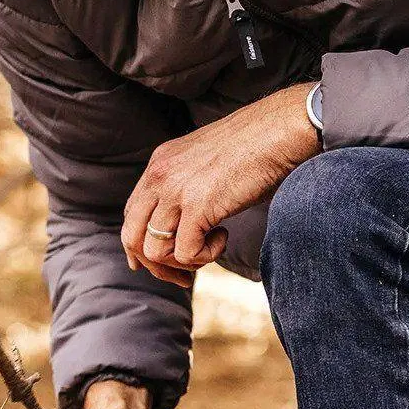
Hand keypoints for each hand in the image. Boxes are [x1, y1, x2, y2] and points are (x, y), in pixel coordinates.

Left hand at [122, 83, 319, 285]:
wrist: (277, 133)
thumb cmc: (253, 150)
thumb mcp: (205, 166)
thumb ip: (187, 188)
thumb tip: (187, 224)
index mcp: (159, 165)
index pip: (131, 215)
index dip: (140, 247)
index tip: (162, 265)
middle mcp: (160, 176)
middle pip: (132, 237)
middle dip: (156, 266)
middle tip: (184, 276)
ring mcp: (175, 191)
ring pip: (154, 250)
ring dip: (184, 261)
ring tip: (211, 246)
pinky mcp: (197, 207)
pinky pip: (185, 254)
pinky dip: (206, 256)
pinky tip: (223, 236)